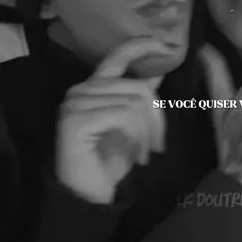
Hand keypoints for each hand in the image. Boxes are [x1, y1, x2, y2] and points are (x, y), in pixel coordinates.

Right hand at [57, 39, 170, 203]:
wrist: (91, 196)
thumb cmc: (112, 161)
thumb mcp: (134, 125)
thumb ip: (140, 98)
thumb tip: (159, 72)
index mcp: (95, 87)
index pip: (118, 57)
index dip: (142, 47)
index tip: (165, 46)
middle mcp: (81, 89)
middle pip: (138, 87)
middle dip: (156, 118)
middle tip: (158, 146)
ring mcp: (75, 103)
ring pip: (133, 102)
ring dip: (147, 132)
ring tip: (144, 153)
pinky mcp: (75, 119)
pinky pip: (123, 115)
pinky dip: (137, 136)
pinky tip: (136, 155)